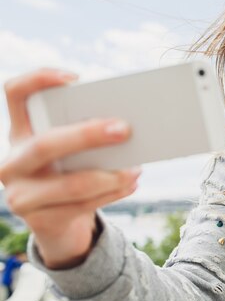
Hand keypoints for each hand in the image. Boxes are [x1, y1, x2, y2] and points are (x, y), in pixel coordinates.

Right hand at [0, 68, 141, 268]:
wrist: (57, 221)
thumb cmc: (70, 172)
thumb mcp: (69, 151)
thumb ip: (83, 134)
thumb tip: (123, 125)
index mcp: (19, 132)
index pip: (15, 94)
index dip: (38, 80)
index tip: (75, 79)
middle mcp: (12, 162)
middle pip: (46, 144)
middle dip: (88, 136)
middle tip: (124, 129)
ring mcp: (21, 194)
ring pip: (70, 184)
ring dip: (110, 176)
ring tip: (136, 168)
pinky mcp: (40, 221)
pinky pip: (83, 206)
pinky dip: (113, 193)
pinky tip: (131, 184)